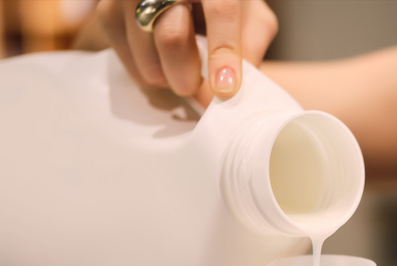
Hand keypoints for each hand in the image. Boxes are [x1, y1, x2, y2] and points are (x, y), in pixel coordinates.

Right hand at [96, 0, 276, 104]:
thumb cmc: (219, 1)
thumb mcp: (249, 14)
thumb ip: (252, 43)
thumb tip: (240, 85)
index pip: (220, 11)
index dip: (223, 52)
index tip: (226, 88)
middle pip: (171, 38)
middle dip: (188, 77)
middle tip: (197, 86)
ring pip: (147, 57)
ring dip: (170, 79)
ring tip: (183, 68)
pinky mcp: (107, 12)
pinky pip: (130, 64)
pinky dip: (151, 75)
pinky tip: (163, 61)